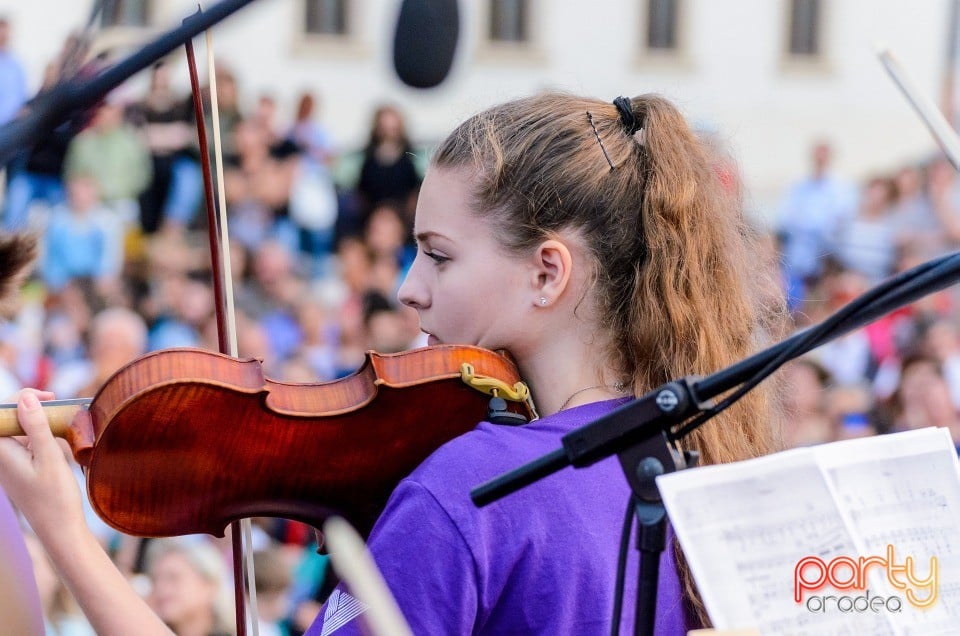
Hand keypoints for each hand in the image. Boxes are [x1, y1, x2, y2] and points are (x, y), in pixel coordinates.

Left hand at [0, 389, 87, 543]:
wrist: (59, 530)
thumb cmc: (55, 497)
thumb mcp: (50, 457)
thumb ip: (35, 426)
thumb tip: (25, 399)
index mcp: (1, 452)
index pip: (1, 412)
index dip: (21, 398)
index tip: (47, 396)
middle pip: (6, 419)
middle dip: (27, 406)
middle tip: (53, 401)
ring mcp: (7, 464)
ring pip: (14, 430)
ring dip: (33, 420)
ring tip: (58, 418)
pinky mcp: (17, 470)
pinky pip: (21, 443)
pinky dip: (36, 434)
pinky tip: (54, 438)